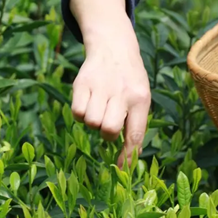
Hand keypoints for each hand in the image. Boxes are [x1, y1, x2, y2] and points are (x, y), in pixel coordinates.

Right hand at [68, 0, 150, 167]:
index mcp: (140, 99)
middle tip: (108, 122)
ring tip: (99, 108)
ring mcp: (100, 86)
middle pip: (108, 130)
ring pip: (90, 122)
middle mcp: (121, 92)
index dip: (127, 156)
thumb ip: (135, 124)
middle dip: (106, 133)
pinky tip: (88, 102)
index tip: (121, 171)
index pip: (134, 134)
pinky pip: (76, 112)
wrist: (113, 46)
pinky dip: (80, 113)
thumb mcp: (141, 97)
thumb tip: (131, 155)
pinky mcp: (82, 83)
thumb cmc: (129, 80)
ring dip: (93, 122)